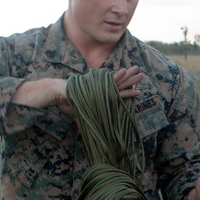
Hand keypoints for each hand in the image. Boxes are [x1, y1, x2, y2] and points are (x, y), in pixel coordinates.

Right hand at [12, 67, 142, 114]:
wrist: (57, 92)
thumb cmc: (65, 101)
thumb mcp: (78, 111)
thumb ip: (83, 115)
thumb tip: (83, 128)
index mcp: (98, 91)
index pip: (115, 90)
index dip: (126, 89)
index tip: (137, 88)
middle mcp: (100, 87)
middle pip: (119, 83)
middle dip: (131, 79)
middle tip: (143, 74)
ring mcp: (99, 86)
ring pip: (118, 81)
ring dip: (129, 77)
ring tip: (140, 72)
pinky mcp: (95, 86)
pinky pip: (109, 83)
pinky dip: (118, 78)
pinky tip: (125, 72)